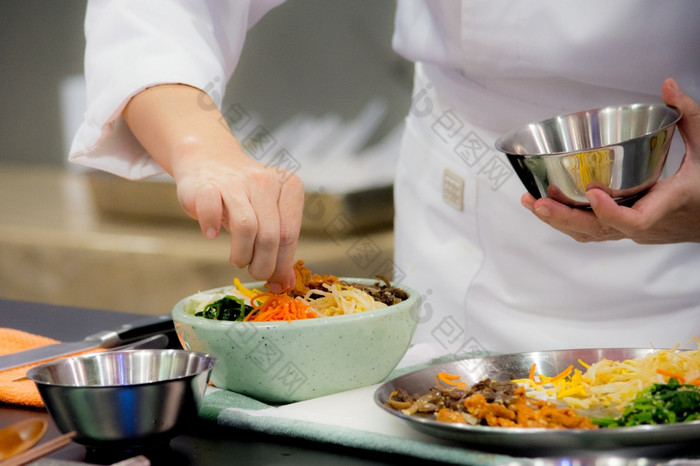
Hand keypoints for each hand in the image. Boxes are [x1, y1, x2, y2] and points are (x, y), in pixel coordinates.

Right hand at [123, 84, 303, 290]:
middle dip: (263, 265)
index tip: (275, 281)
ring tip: (238, 259)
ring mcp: (235, 181)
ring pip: (246, 227)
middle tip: (255, 273)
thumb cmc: (244, 195)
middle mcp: (265, 180)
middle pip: (270, 235)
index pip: (290, 234)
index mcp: (288, 187)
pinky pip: (211, 211)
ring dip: (242, 254)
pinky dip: (211, 228)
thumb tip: (285, 284)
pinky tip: (212, 234)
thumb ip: (280, 247)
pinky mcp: (207, 185)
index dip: (282, 264)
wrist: (210, 159)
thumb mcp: (269, 215)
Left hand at [521, 78, 699, 243]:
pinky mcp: (623, 231)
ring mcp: (632, 232)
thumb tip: (669, 85)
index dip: (610, 212)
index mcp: (666, 205)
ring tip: (531, 202)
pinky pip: (592, 231)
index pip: (634, 221)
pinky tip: (546, 207)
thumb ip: (689, 115)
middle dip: (565, 218)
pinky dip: (568, 221)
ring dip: (559, 221)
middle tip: (538, 202)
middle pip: (599, 230)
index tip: (592, 192)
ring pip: (591, 234)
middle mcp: (645, 224)